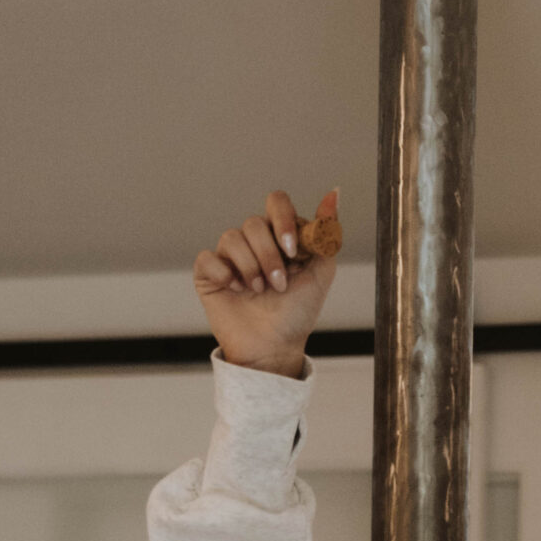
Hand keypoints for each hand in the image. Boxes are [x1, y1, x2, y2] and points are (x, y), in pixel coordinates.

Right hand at [194, 188, 340, 375]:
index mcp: (279, 235)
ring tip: (260, 291)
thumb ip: (326, 233)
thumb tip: (333, 193)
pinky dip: (224, 273)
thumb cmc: (297, 312)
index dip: (283, 221)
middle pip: (253, 223)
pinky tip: (236, 290)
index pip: (277, 202)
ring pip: (231, 237)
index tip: (293, 251)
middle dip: (269, 256)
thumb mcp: (321, 272)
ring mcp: (229, 256)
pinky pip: (207, 258)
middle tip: (278, 285)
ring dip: (250, 268)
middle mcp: (253, 241)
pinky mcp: (208, 273)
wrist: (275, 346)